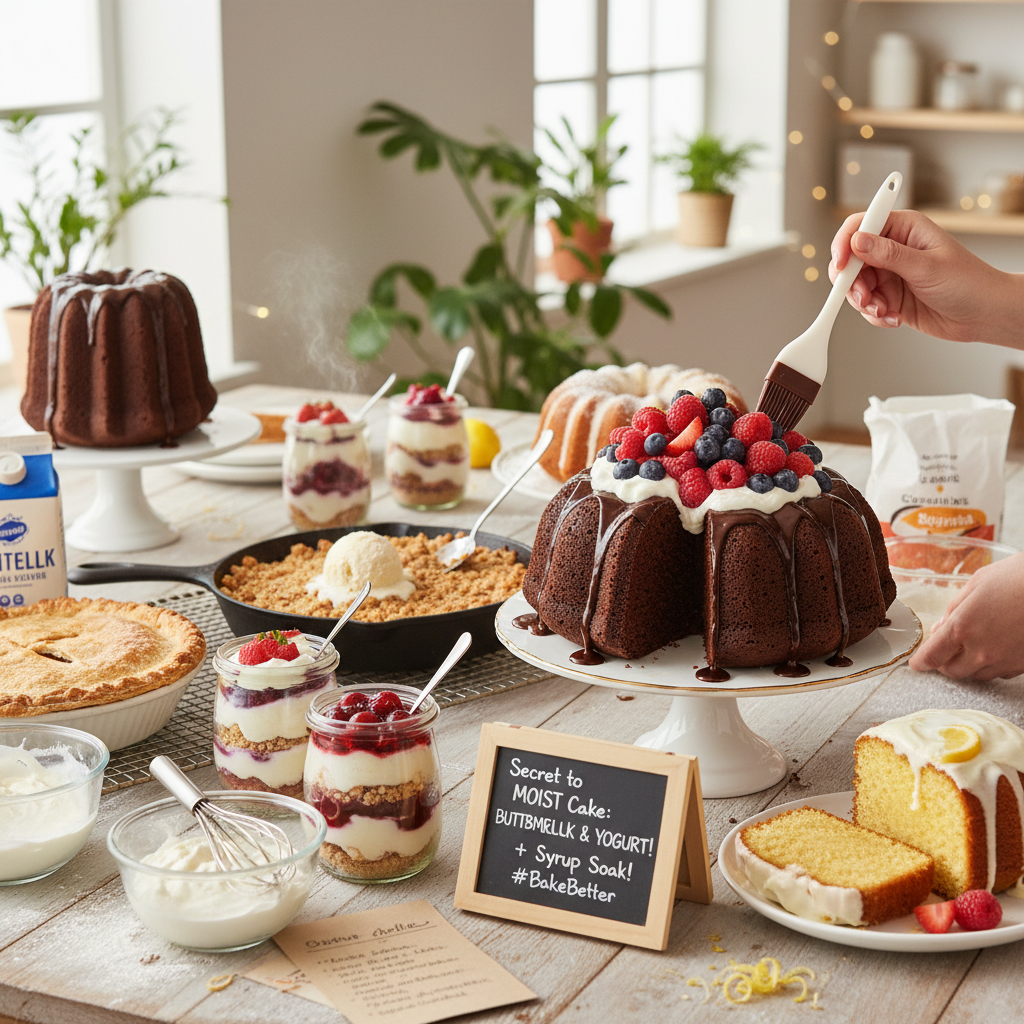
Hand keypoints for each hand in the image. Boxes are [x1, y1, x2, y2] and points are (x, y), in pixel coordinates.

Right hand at [829, 209, 1023, 349]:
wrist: (983, 315)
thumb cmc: (968, 282)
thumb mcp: (926, 267)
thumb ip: (889, 255)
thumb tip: (857, 241)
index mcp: (904, 229)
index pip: (861, 225)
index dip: (845, 243)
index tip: (840, 266)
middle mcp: (893, 249)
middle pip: (851, 260)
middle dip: (852, 282)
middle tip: (863, 298)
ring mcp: (891, 274)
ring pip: (855, 286)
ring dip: (864, 303)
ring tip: (883, 312)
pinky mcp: (890, 297)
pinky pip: (867, 305)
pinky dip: (875, 315)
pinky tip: (893, 319)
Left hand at [908, 551, 1023, 680]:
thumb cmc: (1018, 577)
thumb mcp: (977, 583)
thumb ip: (955, 608)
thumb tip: (942, 626)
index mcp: (962, 628)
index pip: (932, 656)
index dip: (921, 662)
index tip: (917, 664)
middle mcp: (981, 651)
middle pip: (952, 671)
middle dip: (944, 662)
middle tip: (944, 651)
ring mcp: (1005, 661)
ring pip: (977, 674)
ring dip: (969, 664)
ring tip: (973, 645)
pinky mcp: (1023, 665)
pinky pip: (1001, 672)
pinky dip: (992, 664)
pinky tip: (996, 647)